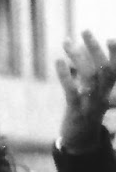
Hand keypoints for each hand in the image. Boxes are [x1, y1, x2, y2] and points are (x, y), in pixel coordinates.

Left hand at [56, 30, 115, 152]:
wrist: (80, 141)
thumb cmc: (86, 113)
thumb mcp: (94, 95)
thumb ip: (94, 78)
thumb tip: (80, 53)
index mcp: (109, 91)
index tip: (111, 37)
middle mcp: (103, 96)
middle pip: (104, 69)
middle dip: (95, 48)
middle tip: (85, 31)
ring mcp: (90, 104)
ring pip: (89, 77)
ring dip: (77, 57)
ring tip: (67, 42)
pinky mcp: (75, 111)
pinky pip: (72, 91)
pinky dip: (65, 74)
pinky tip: (59, 61)